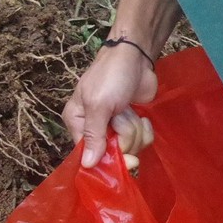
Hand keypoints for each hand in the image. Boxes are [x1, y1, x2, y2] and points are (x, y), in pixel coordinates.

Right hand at [63, 43, 159, 168]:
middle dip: (125, 136)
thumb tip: (86, 165)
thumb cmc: (112, 76)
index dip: (107, 159)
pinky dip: (145, 127)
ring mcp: (115, 128)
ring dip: (135, 128)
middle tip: (123, 116)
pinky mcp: (133, 124)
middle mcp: (94, 128)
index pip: (87, 154)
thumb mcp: (98, 105)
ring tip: (129, 109)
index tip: (125, 157)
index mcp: (77, 122)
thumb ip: (93, 135)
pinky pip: (142, 140)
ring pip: (131, 147)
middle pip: (113, 154)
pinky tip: (141, 114)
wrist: (137, 57)